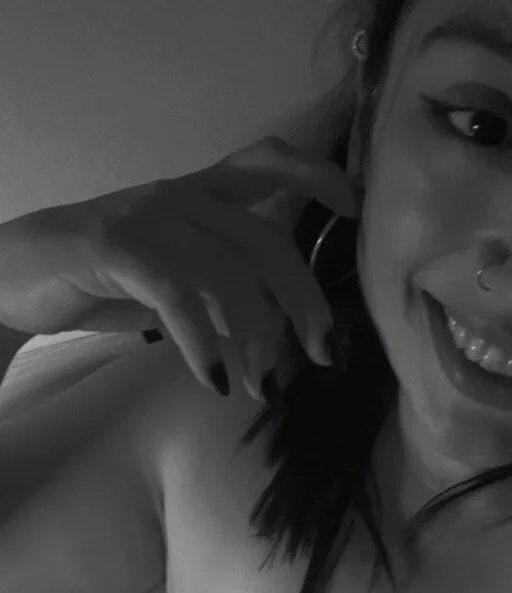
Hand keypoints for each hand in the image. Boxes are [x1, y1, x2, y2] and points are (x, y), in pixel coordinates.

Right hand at [0, 136, 358, 397]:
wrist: (17, 274)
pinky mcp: (116, 247)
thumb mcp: (171, 282)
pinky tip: (213, 378)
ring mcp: (148, 218)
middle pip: (265, 240)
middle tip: (321, 353)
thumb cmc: (99, 279)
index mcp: (196, 195)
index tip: (354, 207)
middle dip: (303, 300)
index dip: (314, 174)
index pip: (264, 163)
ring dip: (256, 338)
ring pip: (227, 273)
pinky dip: (202, 340)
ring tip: (261, 386)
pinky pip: (176, 293)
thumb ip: (218, 295)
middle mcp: (179, 196)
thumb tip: (269, 340)